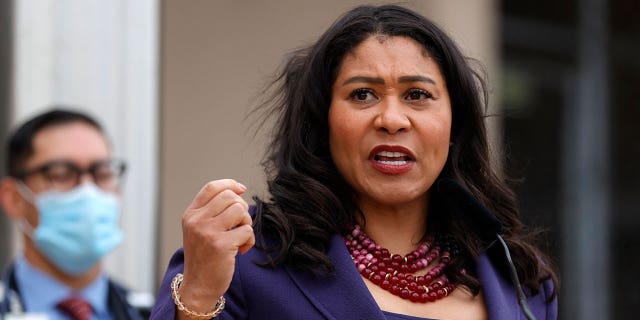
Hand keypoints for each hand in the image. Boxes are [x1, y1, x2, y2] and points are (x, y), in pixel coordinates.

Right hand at [178, 179, 254, 312]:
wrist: (198, 286)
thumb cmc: (203, 256)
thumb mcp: (198, 229)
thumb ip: (212, 210)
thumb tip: (239, 190)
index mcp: (190, 215)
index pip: (211, 188)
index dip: (230, 184)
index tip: (241, 189)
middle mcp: (197, 221)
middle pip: (230, 197)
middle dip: (241, 208)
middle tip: (239, 225)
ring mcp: (208, 232)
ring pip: (240, 210)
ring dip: (246, 223)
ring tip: (240, 237)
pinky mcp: (221, 245)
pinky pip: (247, 231)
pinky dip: (249, 240)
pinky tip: (241, 250)